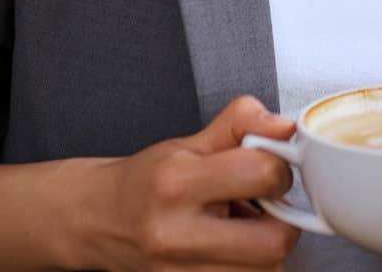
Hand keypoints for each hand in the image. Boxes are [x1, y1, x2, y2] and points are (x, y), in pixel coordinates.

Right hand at [69, 96, 301, 270]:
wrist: (98, 220)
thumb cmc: (146, 182)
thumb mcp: (190, 143)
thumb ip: (241, 124)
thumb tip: (283, 126)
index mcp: (176, 184)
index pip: (262, 175)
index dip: (280, 167)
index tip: (272, 168)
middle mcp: (175, 234)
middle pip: (273, 242)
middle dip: (283, 220)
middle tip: (268, 207)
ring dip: (267, 249)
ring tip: (245, 229)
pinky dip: (249, 267)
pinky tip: (232, 249)